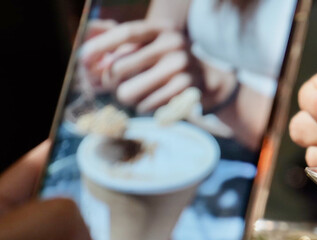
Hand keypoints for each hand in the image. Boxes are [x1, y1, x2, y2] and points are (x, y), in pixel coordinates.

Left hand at [79, 20, 206, 112]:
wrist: (208, 80)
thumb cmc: (167, 62)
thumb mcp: (150, 46)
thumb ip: (122, 46)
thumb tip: (87, 53)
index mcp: (162, 29)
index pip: (126, 33)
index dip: (101, 45)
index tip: (82, 58)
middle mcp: (173, 44)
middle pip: (120, 67)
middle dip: (109, 82)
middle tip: (112, 86)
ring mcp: (181, 67)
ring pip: (130, 91)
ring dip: (126, 98)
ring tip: (133, 95)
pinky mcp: (185, 91)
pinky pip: (147, 105)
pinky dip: (143, 107)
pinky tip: (149, 103)